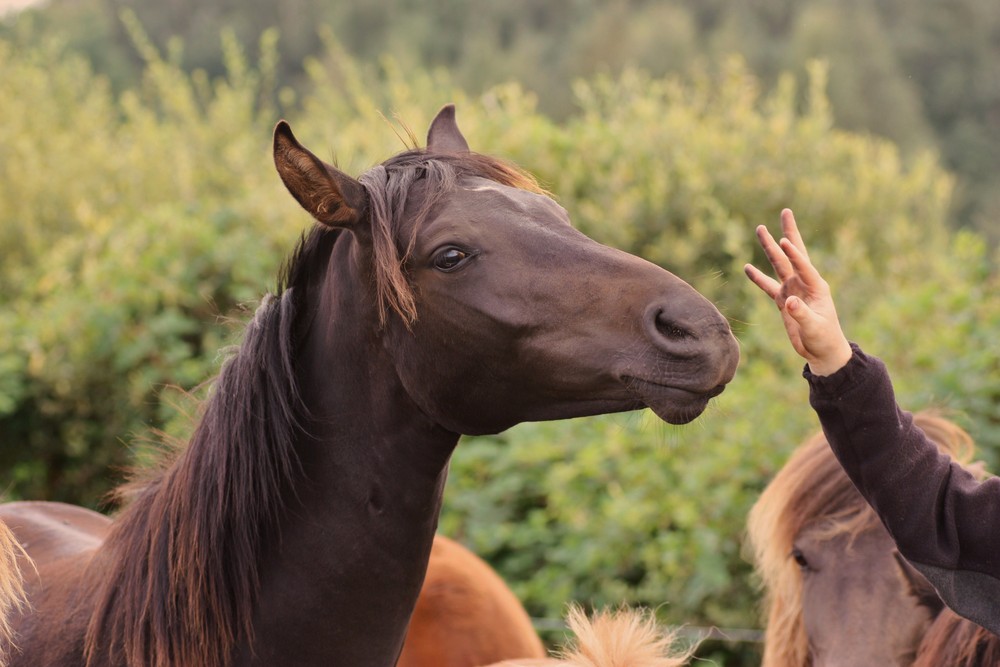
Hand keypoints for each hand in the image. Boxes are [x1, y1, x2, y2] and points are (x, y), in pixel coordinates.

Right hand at [744, 209, 852, 375]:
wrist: (822, 351)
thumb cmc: (823, 339)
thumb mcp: (814, 327)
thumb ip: (802, 314)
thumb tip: (790, 302)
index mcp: (816, 287)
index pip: (803, 265)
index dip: (794, 253)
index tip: (784, 240)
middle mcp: (804, 283)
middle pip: (794, 253)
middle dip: (789, 233)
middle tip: (786, 212)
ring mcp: (793, 290)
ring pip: (778, 264)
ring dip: (769, 248)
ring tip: (760, 229)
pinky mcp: (784, 301)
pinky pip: (767, 286)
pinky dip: (757, 277)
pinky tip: (747, 267)